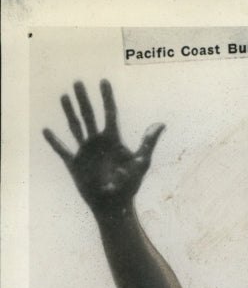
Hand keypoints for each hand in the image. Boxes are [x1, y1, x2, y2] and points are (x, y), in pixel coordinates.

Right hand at [43, 79, 164, 215]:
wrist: (114, 206)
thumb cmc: (130, 186)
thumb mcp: (141, 162)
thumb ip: (148, 142)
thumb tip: (161, 124)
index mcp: (113, 140)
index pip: (110, 113)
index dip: (107, 98)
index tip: (104, 81)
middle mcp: (98, 143)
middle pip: (89, 115)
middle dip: (83, 99)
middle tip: (78, 82)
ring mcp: (85, 152)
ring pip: (75, 127)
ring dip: (69, 112)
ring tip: (64, 96)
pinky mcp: (74, 164)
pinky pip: (61, 150)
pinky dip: (53, 141)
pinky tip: (46, 131)